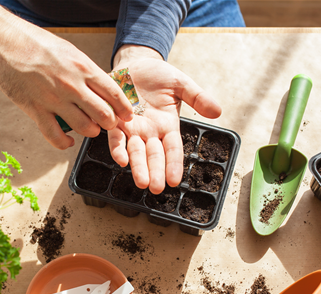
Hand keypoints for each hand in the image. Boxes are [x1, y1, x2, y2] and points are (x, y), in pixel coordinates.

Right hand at [0, 2, 132, 148]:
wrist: (5, 44)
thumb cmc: (37, 44)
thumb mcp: (70, 52)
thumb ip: (87, 72)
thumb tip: (102, 89)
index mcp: (83, 68)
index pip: (113, 93)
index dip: (124, 108)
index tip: (127, 115)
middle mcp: (71, 86)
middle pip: (103, 114)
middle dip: (110, 123)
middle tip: (109, 123)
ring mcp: (54, 100)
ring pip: (84, 127)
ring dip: (91, 131)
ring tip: (90, 128)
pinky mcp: (36, 111)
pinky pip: (55, 137)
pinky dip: (64, 143)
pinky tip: (68, 141)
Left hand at [109, 51, 220, 194]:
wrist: (135, 63)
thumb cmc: (159, 75)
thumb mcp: (181, 84)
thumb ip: (198, 97)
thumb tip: (218, 111)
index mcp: (167, 125)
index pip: (172, 149)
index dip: (173, 164)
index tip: (174, 180)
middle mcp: (150, 131)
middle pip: (153, 155)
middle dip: (154, 172)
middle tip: (155, 188)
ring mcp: (132, 128)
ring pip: (135, 151)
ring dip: (137, 167)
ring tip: (141, 181)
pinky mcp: (115, 120)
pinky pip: (116, 137)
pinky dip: (117, 148)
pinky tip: (120, 159)